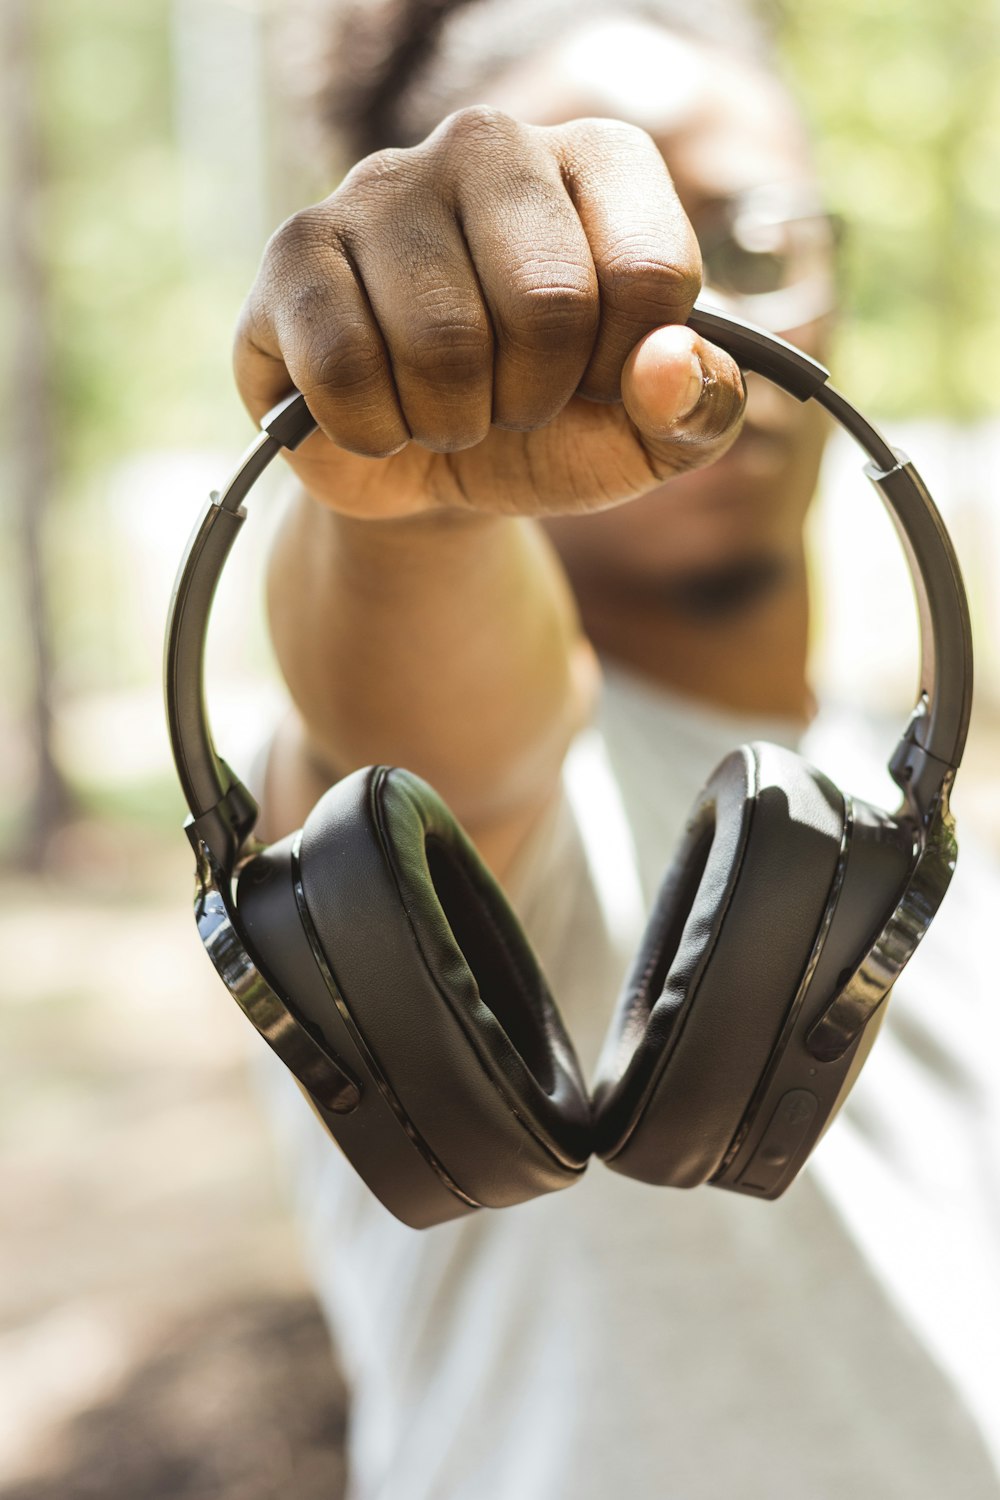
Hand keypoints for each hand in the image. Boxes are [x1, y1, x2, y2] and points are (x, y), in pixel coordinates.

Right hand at [234, 108, 745, 520]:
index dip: (627, 372)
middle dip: (535, 400)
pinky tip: (376, 415)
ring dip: (452, 421)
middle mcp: (489, 141)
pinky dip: (373, 429)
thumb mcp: (647, 436)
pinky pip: (344, 365)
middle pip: (549, 301)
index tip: (596, 380)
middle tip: (511, 403)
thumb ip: (700, 404)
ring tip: (444, 409)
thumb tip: (667, 369)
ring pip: (441, 341)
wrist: (431, 475)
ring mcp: (382, 185)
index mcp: (599, 160)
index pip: (652, 273)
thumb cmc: (551, 432)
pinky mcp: (296, 249)